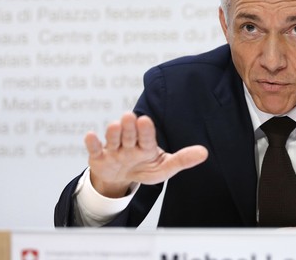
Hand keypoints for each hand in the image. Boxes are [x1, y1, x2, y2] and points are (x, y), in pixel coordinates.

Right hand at [84, 112, 207, 197]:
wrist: (121, 178)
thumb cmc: (144, 168)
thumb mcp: (165, 167)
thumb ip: (183, 160)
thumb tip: (204, 153)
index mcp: (146, 146)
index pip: (147, 137)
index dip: (146, 130)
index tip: (145, 120)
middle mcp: (130, 145)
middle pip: (130, 135)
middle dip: (129, 127)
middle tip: (130, 116)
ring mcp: (114, 150)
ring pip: (113, 140)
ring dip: (113, 133)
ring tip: (115, 126)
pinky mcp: (99, 158)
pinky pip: (95, 149)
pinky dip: (92, 143)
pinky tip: (90, 136)